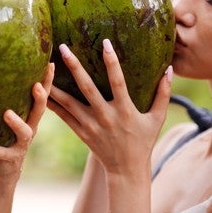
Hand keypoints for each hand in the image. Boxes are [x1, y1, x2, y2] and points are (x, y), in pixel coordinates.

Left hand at [0, 63, 54, 181]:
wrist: (5, 167)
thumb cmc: (5, 134)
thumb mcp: (9, 114)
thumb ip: (9, 96)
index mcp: (29, 114)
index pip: (42, 94)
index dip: (48, 81)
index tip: (50, 64)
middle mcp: (30, 127)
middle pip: (39, 111)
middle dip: (40, 98)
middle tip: (36, 86)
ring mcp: (21, 143)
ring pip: (25, 133)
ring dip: (17, 123)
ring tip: (7, 113)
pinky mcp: (10, 158)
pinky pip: (3, 153)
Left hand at [47, 39, 171, 176]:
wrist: (126, 170)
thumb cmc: (144, 141)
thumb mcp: (157, 119)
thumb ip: (164, 94)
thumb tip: (170, 69)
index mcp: (125, 110)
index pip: (118, 81)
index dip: (112, 62)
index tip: (105, 42)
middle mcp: (105, 116)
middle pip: (87, 88)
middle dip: (75, 67)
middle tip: (63, 48)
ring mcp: (91, 125)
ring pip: (69, 102)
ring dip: (56, 84)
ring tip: (44, 66)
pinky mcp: (81, 132)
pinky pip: (64, 116)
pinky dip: (52, 103)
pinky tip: (41, 89)